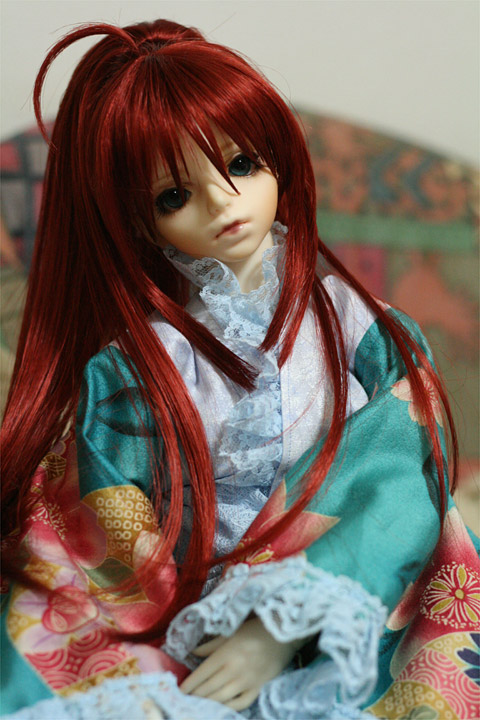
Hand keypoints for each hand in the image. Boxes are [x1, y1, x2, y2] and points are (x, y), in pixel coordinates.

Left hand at [179, 617, 302, 710]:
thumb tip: (191, 652)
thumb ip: (210, 645)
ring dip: (208, 702)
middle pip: (209, 687)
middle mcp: (234, 669)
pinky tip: (220, 707)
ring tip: (197, 704)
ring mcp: (247, 681)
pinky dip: (229, 707)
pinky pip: (241, 703)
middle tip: (185, 700)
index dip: (190, 683)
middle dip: (195, 695)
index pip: (202, 673)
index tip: (180, 690)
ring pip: (222, 698)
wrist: (283, 634)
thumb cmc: (254, 630)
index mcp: (226, 654)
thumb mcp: (230, 632)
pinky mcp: (258, 688)